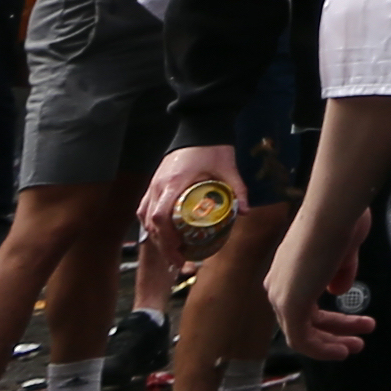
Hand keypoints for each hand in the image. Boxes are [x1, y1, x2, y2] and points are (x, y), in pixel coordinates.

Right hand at [140, 143, 241, 263]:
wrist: (199, 127)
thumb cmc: (213, 148)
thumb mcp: (228, 168)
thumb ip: (238, 189)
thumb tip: (246, 213)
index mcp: (174, 183)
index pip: (161, 217)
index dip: (166, 238)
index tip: (179, 252)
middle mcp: (158, 185)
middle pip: (151, 223)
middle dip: (162, 245)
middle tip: (177, 262)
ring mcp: (153, 183)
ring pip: (144, 217)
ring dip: (155, 237)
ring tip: (170, 253)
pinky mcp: (153, 182)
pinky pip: (144, 208)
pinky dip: (150, 224)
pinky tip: (161, 235)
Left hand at [268, 204, 374, 363]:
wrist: (332, 214)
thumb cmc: (341, 223)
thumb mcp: (345, 251)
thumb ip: (341, 273)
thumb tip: (338, 291)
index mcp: (288, 268)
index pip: (305, 301)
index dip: (330, 317)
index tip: (356, 320)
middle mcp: (278, 284)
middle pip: (303, 320)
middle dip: (333, 332)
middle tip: (358, 339)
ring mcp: (281, 296)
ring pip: (302, 332)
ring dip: (330, 343)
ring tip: (356, 347)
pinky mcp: (289, 306)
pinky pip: (302, 339)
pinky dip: (322, 349)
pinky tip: (342, 350)